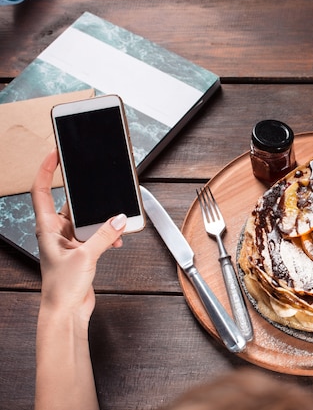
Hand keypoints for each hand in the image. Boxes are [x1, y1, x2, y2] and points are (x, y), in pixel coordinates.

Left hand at [31, 150, 126, 320]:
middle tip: (97, 187)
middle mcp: (55, 232)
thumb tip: (118, 218)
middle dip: (87, 199)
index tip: (54, 154)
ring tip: (114, 224)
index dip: (45, 170)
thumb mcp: (85, 256)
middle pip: (70, 203)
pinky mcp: (81, 251)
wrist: (66, 312)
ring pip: (86, 220)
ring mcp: (68, 241)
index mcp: (46, 228)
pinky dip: (107, 234)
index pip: (40, 191)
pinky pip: (96, 234)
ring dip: (101, 221)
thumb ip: (103, 234)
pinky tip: (115, 239)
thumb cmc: (61, 288)